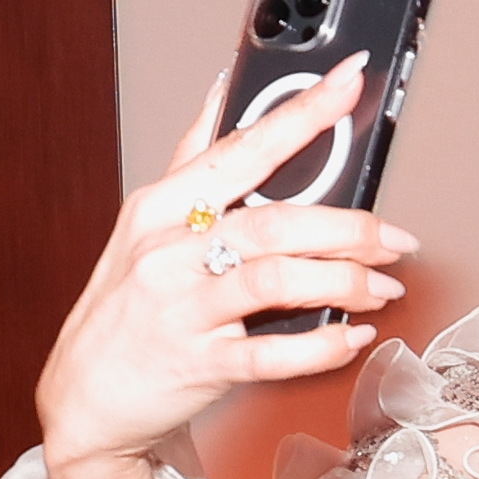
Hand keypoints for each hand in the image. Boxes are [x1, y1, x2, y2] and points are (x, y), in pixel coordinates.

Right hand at [35, 56, 418, 475]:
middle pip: (275, 221)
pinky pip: (272, 354)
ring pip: (277, 279)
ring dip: (345, 280)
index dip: (302, 112)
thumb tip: (224, 88)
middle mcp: (168, 251)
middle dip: (350, 227)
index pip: (244, 146)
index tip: (349, 80)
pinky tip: (352, 336)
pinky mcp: (197, 363)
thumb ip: (193, 158)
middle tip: (396, 238)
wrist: (82, 398)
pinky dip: (322, 345)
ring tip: (382, 286)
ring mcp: (181, 308)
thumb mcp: (144, 224)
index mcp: (162, 206)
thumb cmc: (124, 309)